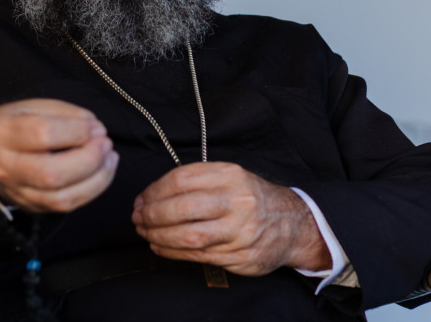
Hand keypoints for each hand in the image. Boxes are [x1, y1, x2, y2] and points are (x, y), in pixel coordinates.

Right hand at [0, 98, 118, 212]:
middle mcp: (6, 167)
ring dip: (96, 179)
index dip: (76, 131)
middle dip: (89, 159)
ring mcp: (18, 191)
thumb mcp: (33, 106)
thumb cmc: (15, 123)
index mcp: (3, 132)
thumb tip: (95, 128)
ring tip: (110, 158)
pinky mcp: (31, 206)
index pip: (42, 134)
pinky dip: (91, 190)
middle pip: (51, 174)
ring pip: (60, 198)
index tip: (96, 126)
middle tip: (105, 143)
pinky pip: (64, 207)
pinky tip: (103, 171)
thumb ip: (66, 113)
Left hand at [131, 162, 329, 275]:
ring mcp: (240, 231)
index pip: (181, 179)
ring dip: (159, 236)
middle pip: (183, 208)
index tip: (141, 198)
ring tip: (146, 234)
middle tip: (138, 218)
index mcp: (231, 175)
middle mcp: (237, 201)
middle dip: (153, 215)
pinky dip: (173, 252)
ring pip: (189, 236)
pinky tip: (161, 247)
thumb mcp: (230, 177)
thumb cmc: (251, 198)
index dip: (154, 190)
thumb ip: (196, 181)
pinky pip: (199, 256)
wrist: (291, 224)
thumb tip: (152, 195)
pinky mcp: (241, 256)